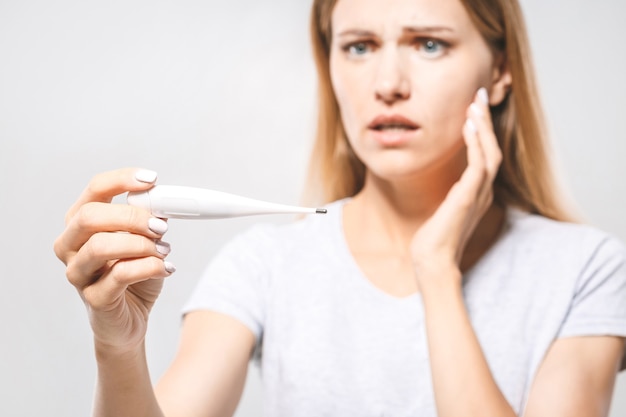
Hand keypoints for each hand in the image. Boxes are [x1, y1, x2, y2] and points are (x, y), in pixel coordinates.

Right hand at [53, 168, 175, 352]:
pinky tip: (166, 268)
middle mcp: (71, 245)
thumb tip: (162, 201)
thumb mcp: (145, 240)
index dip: (121, 180)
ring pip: (101, 246)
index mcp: (81, 223)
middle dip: (131, 216)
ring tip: (164, 250)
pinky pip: (119, 275)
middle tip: (161, 226)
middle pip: (90, 216)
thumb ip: (148, 220)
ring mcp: (77, 273)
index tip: (151, 179)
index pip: (94, 190)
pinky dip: (149, 267)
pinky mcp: (93, 298)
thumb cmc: (134, 275)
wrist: (130, 320)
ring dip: (140, 244)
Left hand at [410, 88, 501, 286]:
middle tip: (478, 96)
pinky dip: (476, 143)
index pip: (485, 156)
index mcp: (477, 194)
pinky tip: (468, 126)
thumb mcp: (440, 211)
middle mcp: (482, 192)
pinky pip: (478, 165)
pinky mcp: (468, 198)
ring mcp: (478, 195)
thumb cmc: (432, 240)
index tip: (473, 110)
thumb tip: (438, 187)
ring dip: (483, 127)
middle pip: (492, 149)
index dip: (481, 132)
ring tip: (475, 104)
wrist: (432, 261)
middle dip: (486, 122)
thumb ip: (445, 196)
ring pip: (490, 153)